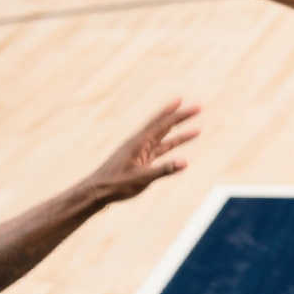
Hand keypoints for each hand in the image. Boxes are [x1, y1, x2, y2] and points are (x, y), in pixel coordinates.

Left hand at [85, 100, 199, 202]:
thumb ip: (163, 170)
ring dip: (179, 134)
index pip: (162, 124)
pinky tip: (178, 146)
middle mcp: (140, 143)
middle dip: (180, 117)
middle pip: (163, 126)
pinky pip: (159, 150)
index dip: (175, 114)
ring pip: (163, 138)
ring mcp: (140, 151)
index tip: (185, 101)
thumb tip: (185, 162)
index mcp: (139, 143)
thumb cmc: (116, 185)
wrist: (96, 191)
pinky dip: (170, 145)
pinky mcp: (140, 160)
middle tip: (197, 108)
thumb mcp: (141, 178)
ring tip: (197, 131)